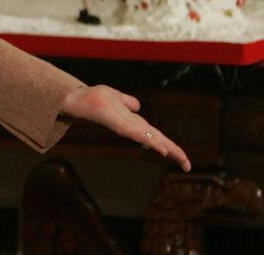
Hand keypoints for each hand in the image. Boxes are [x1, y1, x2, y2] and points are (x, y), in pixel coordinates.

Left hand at [61, 85, 191, 171]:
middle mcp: (129, 125)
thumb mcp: (116, 96)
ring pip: (148, 137)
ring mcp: (122, 124)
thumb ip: (128, 102)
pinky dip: (147, 139)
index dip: (171, 145)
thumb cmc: (93, 97)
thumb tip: (138, 107)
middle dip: (173, 152)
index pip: (155, 135)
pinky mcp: (114, 121)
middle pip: (156, 139)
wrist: (74, 97)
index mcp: (132, 121)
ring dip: (164, 146)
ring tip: (178, 158)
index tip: (185, 160)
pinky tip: (158, 147)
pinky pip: (133, 131)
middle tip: (189, 167)